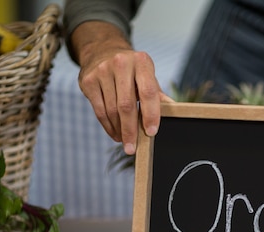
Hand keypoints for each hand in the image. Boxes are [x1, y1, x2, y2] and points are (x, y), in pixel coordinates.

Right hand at [71, 21, 172, 153]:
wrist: (103, 51)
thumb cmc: (132, 70)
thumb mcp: (147, 75)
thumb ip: (158, 94)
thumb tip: (174, 113)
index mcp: (142, 62)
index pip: (148, 92)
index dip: (151, 114)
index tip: (151, 132)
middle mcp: (121, 63)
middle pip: (126, 105)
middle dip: (130, 130)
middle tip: (132, 148)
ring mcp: (102, 71)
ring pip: (111, 110)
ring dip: (119, 130)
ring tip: (125, 141)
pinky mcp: (88, 80)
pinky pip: (99, 110)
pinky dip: (108, 126)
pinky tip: (115, 133)